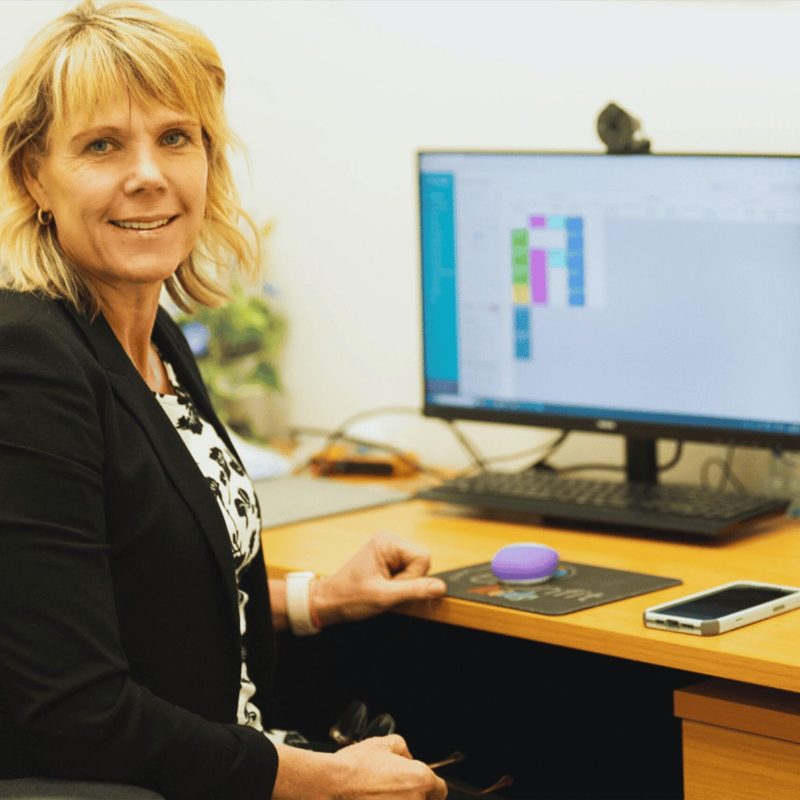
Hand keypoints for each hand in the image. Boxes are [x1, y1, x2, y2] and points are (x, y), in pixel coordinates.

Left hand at [312, 532, 446, 624]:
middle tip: (386, 588)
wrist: (329, 602)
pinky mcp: (388, 560)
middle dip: (409, 580)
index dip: (413, 577)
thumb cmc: (349, 596)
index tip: (393, 586)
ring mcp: (388, 550)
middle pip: (421, 561)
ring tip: (383, 588)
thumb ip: (414, 590)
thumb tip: (440, 587)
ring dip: (404, 583)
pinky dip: (400, 584)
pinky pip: (408, 572)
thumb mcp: (384, 596)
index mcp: (387, 542)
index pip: (423, 556)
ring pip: (417, 568)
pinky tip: (384, 587)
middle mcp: (389, 541)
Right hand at [331, 735, 447, 799]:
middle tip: (393, 792)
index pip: (440, 790)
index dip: (430, 788)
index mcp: (420, 779)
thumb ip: (402, 748)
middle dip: (412, 797)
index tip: (420, 788)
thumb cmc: (356, 765)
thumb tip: (406, 757)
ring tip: (381, 797)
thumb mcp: (382, 744)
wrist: (332, 786)